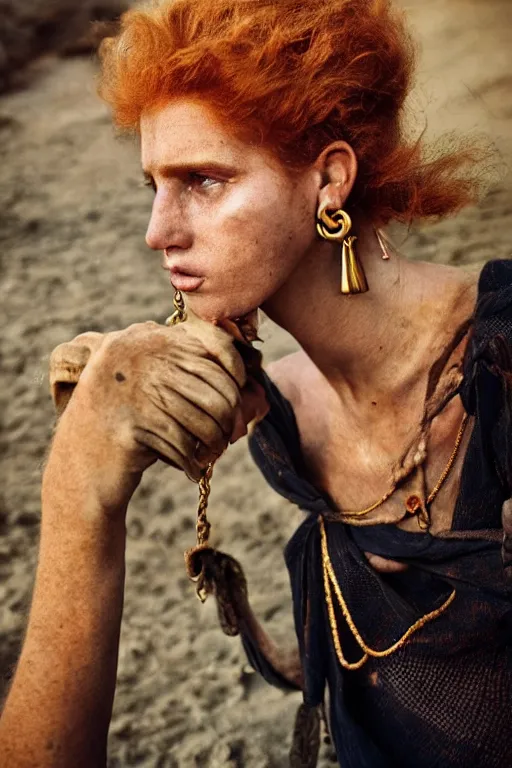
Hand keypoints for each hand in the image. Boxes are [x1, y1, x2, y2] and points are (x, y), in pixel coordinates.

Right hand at [46, 319, 258, 512]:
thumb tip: (249, 381)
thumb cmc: (126, 423)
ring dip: (216, 444)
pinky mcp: (132, 422)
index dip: (235, 369)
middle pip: (215, 385)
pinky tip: (194, 470)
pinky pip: (185, 443)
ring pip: (205, 418)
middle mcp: (137, 354)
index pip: (211, 342)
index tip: (241, 392)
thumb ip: (187, 371)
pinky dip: (195, 463)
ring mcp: (132, 386)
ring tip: (213, 454)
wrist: (79, 462)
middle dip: (230, 417)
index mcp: (145, 336)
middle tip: (229, 437)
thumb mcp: (152, 384)